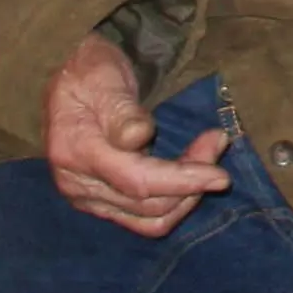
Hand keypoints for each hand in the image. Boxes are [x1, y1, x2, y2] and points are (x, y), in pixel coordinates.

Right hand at [42, 34, 228, 235]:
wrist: (71, 81)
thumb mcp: (104, 78)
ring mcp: (87, 198)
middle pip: (146, 204)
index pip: (136, 180)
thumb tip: (139, 136)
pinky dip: (172, 202)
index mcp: (77, 151)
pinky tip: (189, 175)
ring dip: (186, 196)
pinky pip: (142, 218)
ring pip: (148, 219)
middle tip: (218, 140)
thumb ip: (122, 111)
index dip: (182, 181)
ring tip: (208, 155)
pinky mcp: (100, 203)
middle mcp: (78, 184)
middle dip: (191, 181)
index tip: (221, 175)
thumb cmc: (91, 73)